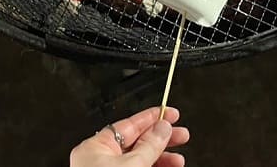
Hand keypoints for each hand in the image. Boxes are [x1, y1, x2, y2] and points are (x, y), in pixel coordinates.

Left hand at [70, 107, 189, 166]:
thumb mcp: (133, 165)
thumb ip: (150, 144)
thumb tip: (163, 127)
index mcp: (94, 148)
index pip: (128, 125)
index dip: (151, 118)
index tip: (170, 114)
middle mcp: (100, 161)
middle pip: (137, 142)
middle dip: (162, 140)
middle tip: (181, 136)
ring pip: (141, 160)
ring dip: (162, 158)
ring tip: (179, 160)